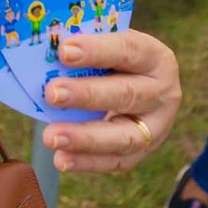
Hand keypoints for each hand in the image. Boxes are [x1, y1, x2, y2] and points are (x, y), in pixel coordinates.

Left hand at [40, 30, 180, 173]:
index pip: (128, 50)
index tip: (64, 50)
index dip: (97, 50)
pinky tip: (61, 159)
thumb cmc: (113, 60)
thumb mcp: (107, 45)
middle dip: (86, 94)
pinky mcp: (144, 152)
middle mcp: (162, 93)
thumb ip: (83, 47)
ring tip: (51, 137)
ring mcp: (156, 126)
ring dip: (85, 138)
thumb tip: (44, 49)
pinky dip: (87, 162)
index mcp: (154, 57)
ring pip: (124, 136)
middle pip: (126, 94)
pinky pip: (116, 161)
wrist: (139, 87)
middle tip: (52, 93)